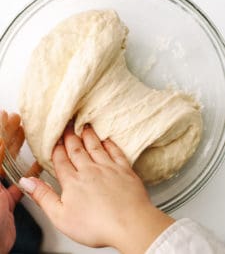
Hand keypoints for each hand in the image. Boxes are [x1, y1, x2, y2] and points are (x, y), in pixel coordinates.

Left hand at [0, 110, 24, 253]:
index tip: (6, 114)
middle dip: (10, 134)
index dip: (0, 129)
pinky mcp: (9, 202)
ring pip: (11, 164)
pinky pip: (21, 184)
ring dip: (19, 150)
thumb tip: (1, 142)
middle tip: (19, 120)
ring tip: (27, 135)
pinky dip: (30, 174)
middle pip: (2, 151)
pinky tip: (38, 167)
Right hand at [19, 123, 173, 253]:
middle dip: (70, 137)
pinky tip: (107, 139)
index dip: (57, 149)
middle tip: (68, 125)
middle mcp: (90, 170)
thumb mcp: (61, 217)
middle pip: (77, 149)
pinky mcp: (124, 169)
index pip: (61, 160)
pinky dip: (110, 144)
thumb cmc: (96, 225)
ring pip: (95, 146)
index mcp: (73, 181)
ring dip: (88, 136)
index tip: (55, 139)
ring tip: (84, 126)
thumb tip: (27, 182)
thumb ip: (43, 197)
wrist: (129, 224)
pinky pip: (116, 152)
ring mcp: (108, 168)